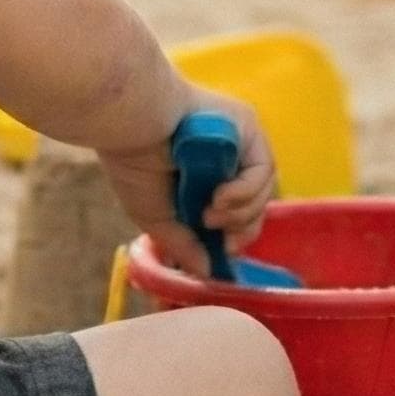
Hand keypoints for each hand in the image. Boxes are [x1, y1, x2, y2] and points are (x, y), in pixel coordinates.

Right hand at [95, 90, 276, 276]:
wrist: (131, 122)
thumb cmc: (133, 163)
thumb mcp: (155, 216)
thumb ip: (183, 245)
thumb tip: (208, 272)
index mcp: (205, 175)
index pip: (238, 211)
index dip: (237, 235)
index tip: (224, 251)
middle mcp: (227, 157)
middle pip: (256, 203)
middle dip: (242, 228)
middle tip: (224, 239)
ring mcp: (240, 141)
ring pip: (263, 190)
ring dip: (240, 213)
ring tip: (210, 214)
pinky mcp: (247, 127)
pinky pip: (262, 170)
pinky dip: (244, 192)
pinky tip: (220, 197)